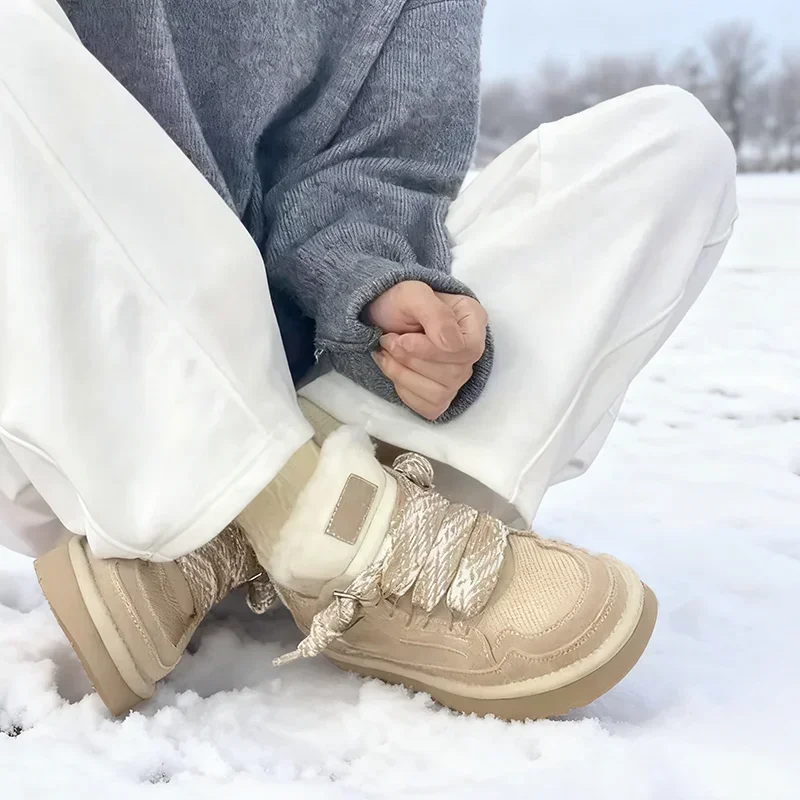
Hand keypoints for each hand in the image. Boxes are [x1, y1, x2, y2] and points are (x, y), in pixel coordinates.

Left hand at [366, 281, 487, 419]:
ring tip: (386, 353)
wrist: (381, 316)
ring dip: (402, 375)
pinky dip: (404, 391)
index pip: (468, 350)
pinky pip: (429, 408)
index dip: (431, 350)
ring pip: (439, 394)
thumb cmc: (399, 303)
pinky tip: (394, 370)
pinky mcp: (440, 396)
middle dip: (410, 360)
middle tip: (387, 340)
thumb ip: (435, 314)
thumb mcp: (413, 294)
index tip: (403, 338)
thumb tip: (451, 345)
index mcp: (472, 321)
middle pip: (453, 374)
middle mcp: (470, 352)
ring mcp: (457, 377)